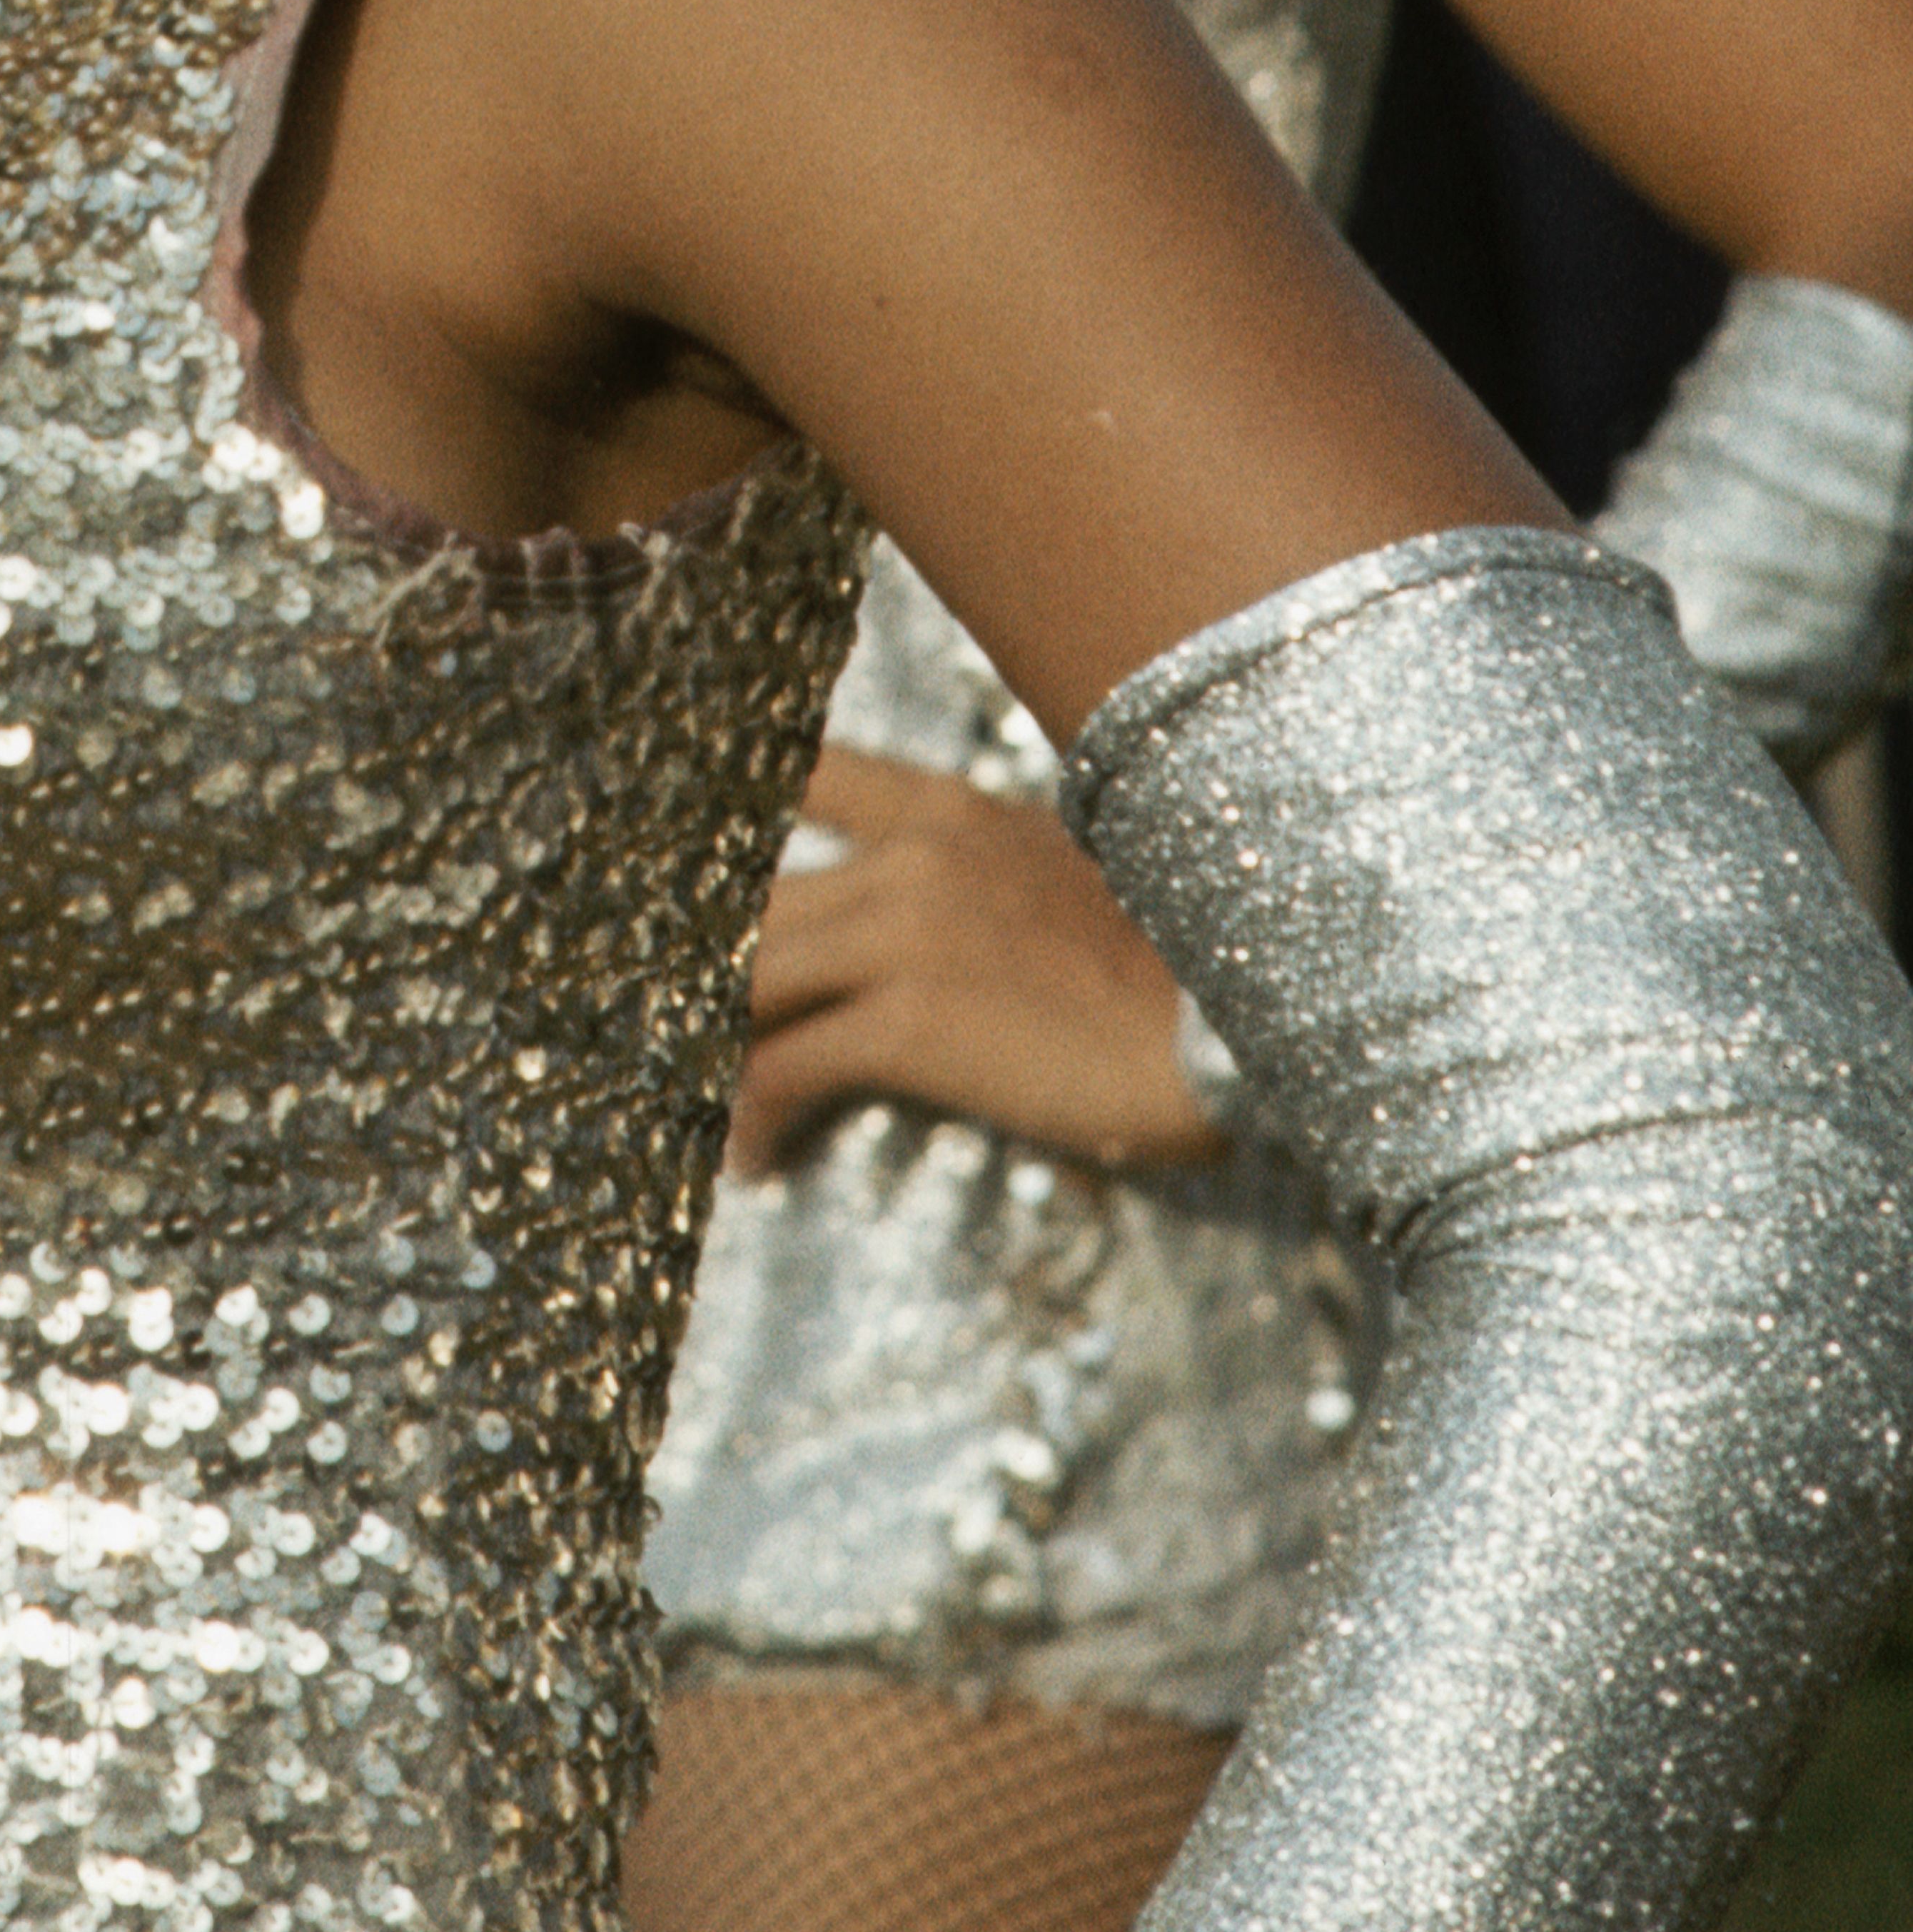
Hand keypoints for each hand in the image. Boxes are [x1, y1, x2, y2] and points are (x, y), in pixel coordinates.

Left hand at [731, 742, 1214, 1180]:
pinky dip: (756, 1119)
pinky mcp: (911, 1023)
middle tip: (689, 1034)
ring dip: (716, 1048)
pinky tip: (759, 1161)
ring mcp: (904, 933)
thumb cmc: (1181, 969)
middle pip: (753, 896)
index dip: (737, 815)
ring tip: (707, 1108)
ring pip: (748, 977)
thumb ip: (990, 879)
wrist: (1242, 1022)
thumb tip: (934, 937)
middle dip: (708, 967)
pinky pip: (785, 1068)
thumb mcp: (1073, 879)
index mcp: (952, 811)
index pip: (810, 770)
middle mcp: (912, 854)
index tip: (692, 871)